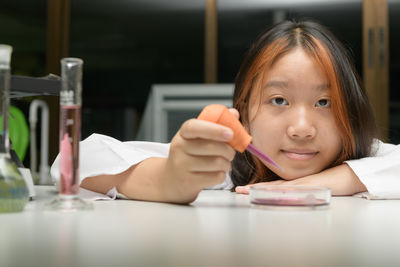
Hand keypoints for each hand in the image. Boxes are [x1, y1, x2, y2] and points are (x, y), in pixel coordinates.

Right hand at [162, 108, 238, 201]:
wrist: (172, 178)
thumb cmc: (190, 154)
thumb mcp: (198, 136)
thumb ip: (217, 124)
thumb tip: (234, 113)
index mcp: (184, 133)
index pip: (196, 127)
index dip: (215, 130)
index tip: (230, 134)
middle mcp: (179, 147)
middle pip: (211, 147)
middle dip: (229, 151)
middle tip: (230, 153)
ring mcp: (181, 165)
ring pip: (216, 163)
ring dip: (227, 164)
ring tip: (224, 163)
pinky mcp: (188, 181)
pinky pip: (215, 177)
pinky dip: (222, 175)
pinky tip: (217, 173)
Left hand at [235, 164, 366, 195]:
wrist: (349, 175)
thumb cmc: (333, 180)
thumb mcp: (313, 186)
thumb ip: (301, 189)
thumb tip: (288, 195)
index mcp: (294, 183)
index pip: (271, 186)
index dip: (256, 188)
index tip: (243, 190)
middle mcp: (294, 183)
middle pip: (270, 187)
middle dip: (253, 189)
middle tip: (237, 191)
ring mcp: (300, 185)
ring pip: (276, 188)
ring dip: (260, 191)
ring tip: (245, 192)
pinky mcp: (308, 187)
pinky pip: (290, 190)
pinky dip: (278, 192)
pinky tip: (268, 194)